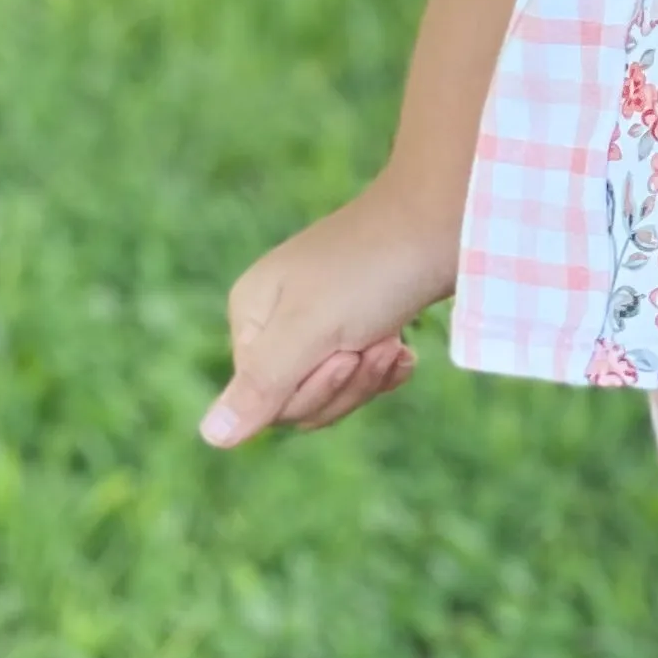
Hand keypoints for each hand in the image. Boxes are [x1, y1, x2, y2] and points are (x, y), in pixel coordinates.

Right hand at [200, 178, 457, 447]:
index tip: (345, 355)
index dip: (310, 391)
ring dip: (370, 374)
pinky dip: (387, 368)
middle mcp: (278, 318)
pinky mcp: (363, 322)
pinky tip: (405, 352)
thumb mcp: (311, 329)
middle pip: (298, 399)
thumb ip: (262, 384)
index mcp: (250, 313)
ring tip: (393, 342)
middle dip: (345, 384)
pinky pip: (363, 375)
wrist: (446, 220)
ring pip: (335, 391)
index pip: (263, 399)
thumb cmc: (373, 269)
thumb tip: (211, 437)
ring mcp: (322, 320)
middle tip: (376, 344)